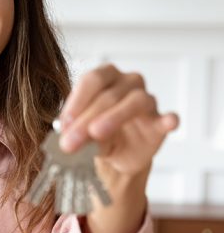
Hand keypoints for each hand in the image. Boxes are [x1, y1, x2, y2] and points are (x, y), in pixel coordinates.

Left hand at [58, 64, 178, 232]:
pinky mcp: (161, 122)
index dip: (76, 102)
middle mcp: (128, 83)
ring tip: (97, 133)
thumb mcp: (82, 133)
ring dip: (115, 117)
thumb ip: (76, 132)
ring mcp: (148, 101)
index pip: (91, 80)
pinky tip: (167, 123)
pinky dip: (168, 120)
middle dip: (86, 119)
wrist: (118, 155)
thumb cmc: (97, 134)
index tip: (63, 124)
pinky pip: (169, 117)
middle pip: (109, 95)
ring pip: (136, 101)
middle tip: (70, 142)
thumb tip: (66, 139)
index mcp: (104, 77)